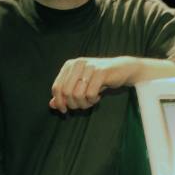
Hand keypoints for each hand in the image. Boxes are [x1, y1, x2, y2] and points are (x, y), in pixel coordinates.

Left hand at [49, 57, 174, 112]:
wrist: (122, 69)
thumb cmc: (99, 79)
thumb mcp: (81, 86)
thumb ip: (66, 94)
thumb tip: (52, 105)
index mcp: (70, 65)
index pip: (57, 87)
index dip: (59, 102)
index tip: (65, 110)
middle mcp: (77, 63)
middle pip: (66, 93)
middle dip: (73, 104)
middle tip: (83, 105)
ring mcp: (89, 67)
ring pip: (78, 95)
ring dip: (84, 103)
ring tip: (91, 100)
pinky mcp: (101, 72)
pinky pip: (90, 94)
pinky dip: (93, 100)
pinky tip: (98, 96)